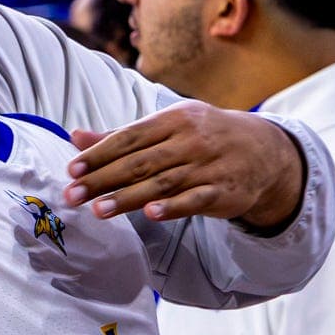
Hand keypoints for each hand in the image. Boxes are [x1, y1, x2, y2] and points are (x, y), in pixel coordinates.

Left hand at [68, 104, 305, 227]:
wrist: (262, 150)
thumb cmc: (202, 136)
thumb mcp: (167, 127)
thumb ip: (121, 136)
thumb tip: (75, 136)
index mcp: (174, 119)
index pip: (129, 138)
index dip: (99, 154)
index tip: (72, 170)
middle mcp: (191, 140)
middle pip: (140, 163)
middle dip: (103, 179)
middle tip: (73, 195)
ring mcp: (208, 166)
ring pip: (162, 183)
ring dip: (128, 198)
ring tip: (98, 210)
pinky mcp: (222, 191)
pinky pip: (194, 200)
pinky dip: (173, 207)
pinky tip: (151, 215)